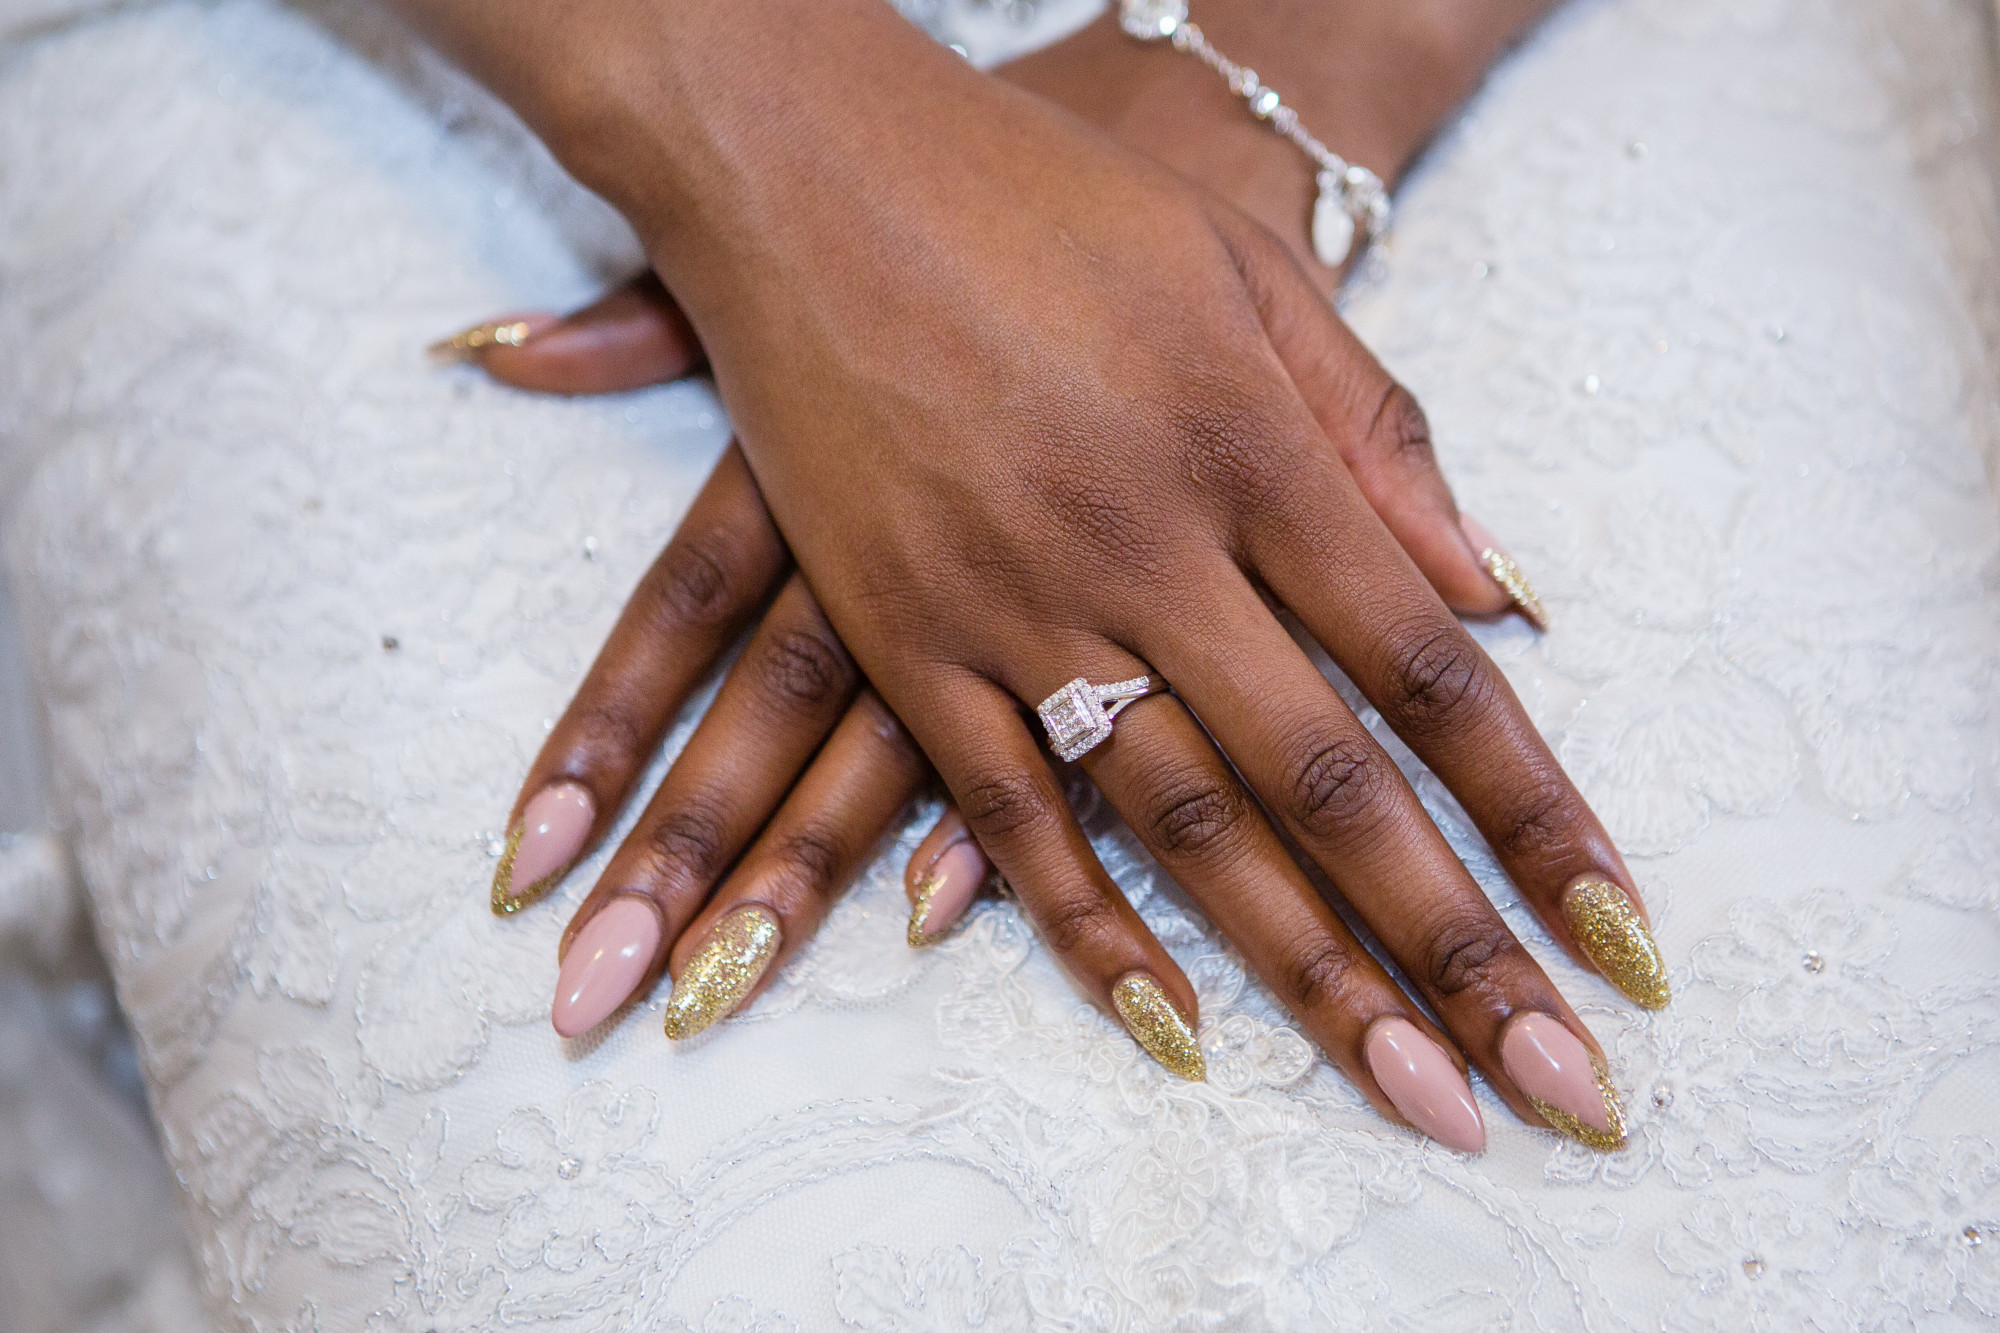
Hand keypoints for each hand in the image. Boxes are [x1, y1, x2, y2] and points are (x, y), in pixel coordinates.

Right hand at [437, 0, 1654, 1153]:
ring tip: (1406, 1095)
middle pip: (1324, 780)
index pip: (1427, 668)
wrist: (813, 166)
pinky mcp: (906, 633)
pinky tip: (1169, 1026)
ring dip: (1301, 975)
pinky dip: (1082, 925)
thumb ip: (1374, 433)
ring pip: (1178, 825)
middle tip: (1546, 1084)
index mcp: (1250, 444)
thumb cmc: (1048, 197)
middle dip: (1446, 944)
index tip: (1612, 933)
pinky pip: (1000, 810)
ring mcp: (1015, 601)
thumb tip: (1493, 597)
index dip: (1530, 810)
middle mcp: (1145, 542)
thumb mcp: (1244, 272)